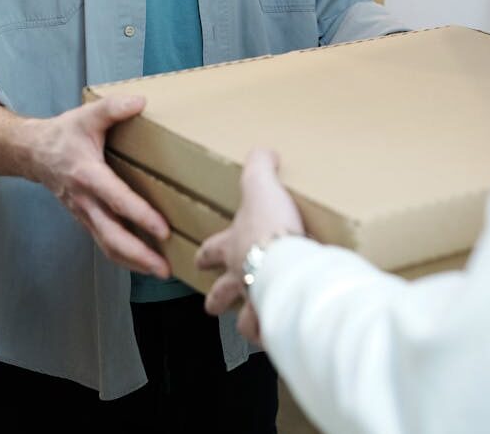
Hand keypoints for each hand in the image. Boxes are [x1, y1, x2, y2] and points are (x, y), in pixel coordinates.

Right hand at [23, 95, 170, 277]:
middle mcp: (85, 200)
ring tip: (161, 271)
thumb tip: (141, 101)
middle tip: (165, 268)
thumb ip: (113, 108)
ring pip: (108, 245)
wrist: (32, 153)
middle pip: (111, 235)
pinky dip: (125, 257)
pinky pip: (105, 243)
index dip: (139, 215)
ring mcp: (84, 213)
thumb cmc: (64, 133)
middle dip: (139, 254)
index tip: (163, 229)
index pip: (116, 199)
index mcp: (87, 174)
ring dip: (134, 262)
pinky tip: (145, 263)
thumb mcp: (87, 115)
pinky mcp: (86, 220)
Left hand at [196, 149, 304, 343]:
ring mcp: (257, 301)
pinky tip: (287, 338)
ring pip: (245, 320)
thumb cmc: (271, 228)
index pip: (211, 250)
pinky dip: (279, 337)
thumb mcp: (262, 187)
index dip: (205, 254)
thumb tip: (262, 151)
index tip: (201, 259)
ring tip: (255, 328)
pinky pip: (277, 333)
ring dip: (248, 323)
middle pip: (220, 294)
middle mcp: (240, 277)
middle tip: (214, 305)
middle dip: (216, 299)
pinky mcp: (279, 318)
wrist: (288, 262)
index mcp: (232, 247)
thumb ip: (260, 168)